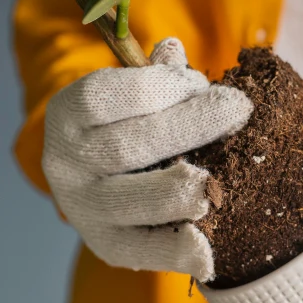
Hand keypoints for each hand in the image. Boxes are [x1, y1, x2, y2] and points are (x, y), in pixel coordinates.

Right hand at [42, 38, 250, 281]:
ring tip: (212, 187)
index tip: (204, 83)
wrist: (101, 182)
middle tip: (238, 111)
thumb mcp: (134, 94)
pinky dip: (176, 252)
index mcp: (68, 114)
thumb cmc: (129, 125)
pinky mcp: (106, 246)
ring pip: (132, 200)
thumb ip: (155, 77)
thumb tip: (173, 51)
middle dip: (190, 125)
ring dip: (177, 191)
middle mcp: (65, 162)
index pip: (108, 96)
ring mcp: (83, 208)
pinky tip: (208, 251)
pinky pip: (142, 251)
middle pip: (129, 145)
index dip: (162, 86)